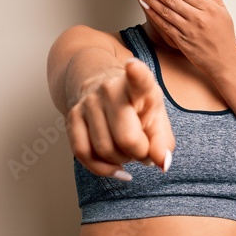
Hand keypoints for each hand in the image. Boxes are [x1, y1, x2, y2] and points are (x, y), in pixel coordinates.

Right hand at [67, 56, 174, 178]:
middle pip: (126, 139)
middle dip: (139, 154)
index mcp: (138, 86)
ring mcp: (88, 102)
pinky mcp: (72, 117)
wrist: (104, 89)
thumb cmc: (137, 108)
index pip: (138, 79)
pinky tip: (116, 169)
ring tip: (128, 152)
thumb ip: (163, 143)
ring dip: (121, 161)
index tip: (134, 66)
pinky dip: (102, 169)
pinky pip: (83, 154)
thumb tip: (162, 163)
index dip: (137, 74)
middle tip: (143, 149)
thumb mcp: (157, 120)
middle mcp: (110, 89)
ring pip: (104, 150)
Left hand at [132, 0, 235, 78]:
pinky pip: (164, 25)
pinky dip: (153, 14)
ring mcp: (189, 30)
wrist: (224, 61)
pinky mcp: (181, 41)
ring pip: (165, 10)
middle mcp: (198, 17)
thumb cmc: (224, 35)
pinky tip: (144, 5)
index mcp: (208, 8)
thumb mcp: (223, 11)